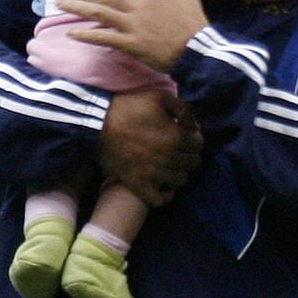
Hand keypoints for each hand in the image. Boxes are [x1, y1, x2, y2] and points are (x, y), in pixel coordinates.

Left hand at [55, 0, 207, 71]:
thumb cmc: (192, 22)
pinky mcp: (133, 45)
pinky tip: (72, 32)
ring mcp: (134, 25)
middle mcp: (137, 6)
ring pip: (99, 12)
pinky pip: (104, 38)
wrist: (200, 50)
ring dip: (77, 7)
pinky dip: (87, 34)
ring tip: (59, 4)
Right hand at [100, 90, 202, 206]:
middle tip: (179, 149)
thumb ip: (183, 109)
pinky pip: (159, 199)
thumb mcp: (160, 98)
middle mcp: (168, 158)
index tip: (186, 135)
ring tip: (171, 165)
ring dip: (179, 172)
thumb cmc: (129, 108)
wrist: (99, 123)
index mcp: (175, 137)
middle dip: (189, 154)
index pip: (198, 144)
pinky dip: (165, 195)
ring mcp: (153, 174)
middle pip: (192, 163)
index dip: (194, 138)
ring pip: (181, 180)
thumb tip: (194, 126)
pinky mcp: (138, 184)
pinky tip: (164, 185)